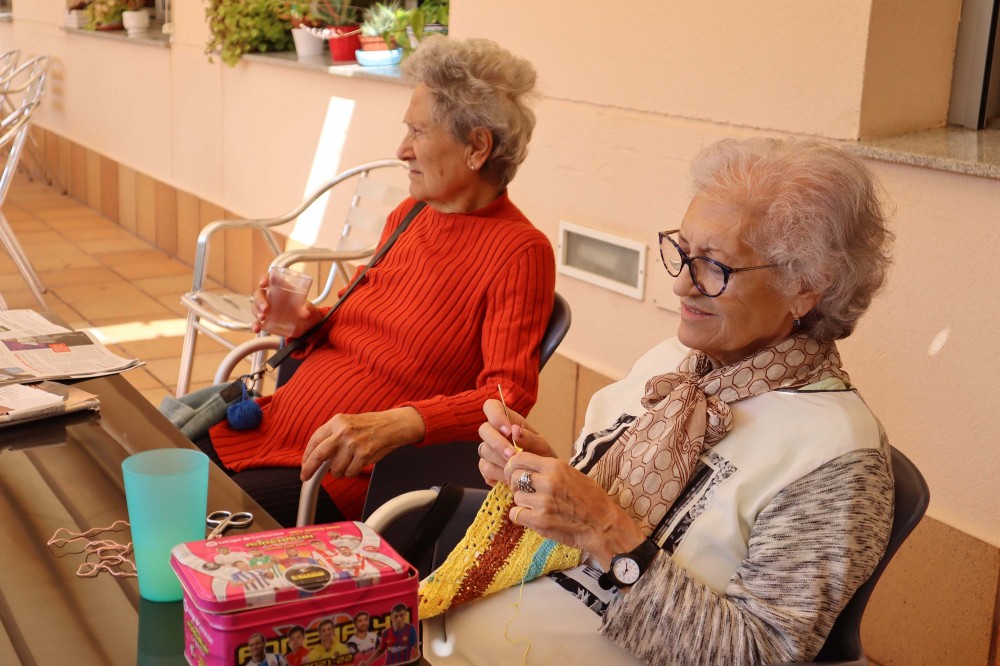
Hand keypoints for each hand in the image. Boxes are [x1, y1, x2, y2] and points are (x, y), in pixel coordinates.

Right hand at [250, 272, 322, 336]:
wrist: (308, 327)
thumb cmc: (307, 311)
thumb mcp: (310, 308)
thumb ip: (308, 308)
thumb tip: (305, 312)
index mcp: (283, 289)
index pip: (271, 279)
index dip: (265, 278)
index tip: (263, 284)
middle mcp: (273, 297)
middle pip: (259, 294)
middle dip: (260, 300)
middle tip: (265, 308)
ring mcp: (268, 309)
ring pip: (256, 307)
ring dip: (257, 311)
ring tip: (263, 318)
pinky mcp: (267, 321)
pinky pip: (257, 321)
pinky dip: (256, 325)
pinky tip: (257, 328)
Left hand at [300, 407, 425, 480]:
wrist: (392, 425)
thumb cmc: (370, 426)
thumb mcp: (347, 423)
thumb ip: (332, 436)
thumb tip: (316, 456)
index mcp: (337, 422)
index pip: (315, 440)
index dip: (307, 455)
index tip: (304, 465)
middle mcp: (344, 432)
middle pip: (319, 455)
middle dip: (309, 469)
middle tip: (306, 476)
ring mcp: (354, 444)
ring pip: (335, 469)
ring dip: (339, 471)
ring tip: (348, 462)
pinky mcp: (364, 455)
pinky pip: (350, 472)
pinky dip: (352, 472)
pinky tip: (358, 463)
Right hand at [477, 399, 555, 486]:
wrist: (543, 478)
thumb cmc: (542, 456)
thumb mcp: (542, 446)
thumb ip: (529, 437)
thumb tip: (515, 430)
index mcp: (509, 421)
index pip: (491, 407)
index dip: (495, 415)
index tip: (508, 430)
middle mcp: (495, 433)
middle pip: (484, 429)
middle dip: (497, 442)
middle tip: (512, 454)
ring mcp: (489, 450)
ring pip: (484, 450)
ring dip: (500, 460)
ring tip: (516, 468)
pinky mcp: (487, 467)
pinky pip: (485, 467)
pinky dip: (499, 473)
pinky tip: (510, 477)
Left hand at [505, 451, 645, 569]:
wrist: (603, 525)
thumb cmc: (591, 499)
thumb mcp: (572, 473)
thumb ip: (549, 469)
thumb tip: (526, 466)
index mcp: (555, 466)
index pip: (519, 458)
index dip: (514, 466)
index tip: (516, 472)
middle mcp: (547, 482)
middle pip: (514, 477)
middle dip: (515, 483)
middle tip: (525, 490)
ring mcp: (543, 502)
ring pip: (516, 496)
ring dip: (522, 501)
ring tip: (536, 505)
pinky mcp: (540, 521)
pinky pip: (516, 514)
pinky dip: (521, 516)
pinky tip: (532, 516)